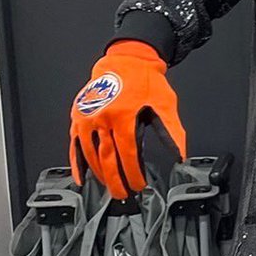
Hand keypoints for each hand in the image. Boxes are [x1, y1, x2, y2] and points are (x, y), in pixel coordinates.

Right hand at [69, 40, 186, 197]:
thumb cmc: (145, 81)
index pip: (127, 154)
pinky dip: (77, 164)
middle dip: (116, 180)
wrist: (126, 60)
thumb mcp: (164, 104)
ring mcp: (87, 119)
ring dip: (100, 175)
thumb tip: (180, 155)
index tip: (139, 185)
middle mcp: (102, 118)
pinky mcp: (78, 118)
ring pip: (90, 155)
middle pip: (107, 159)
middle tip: (123, 194)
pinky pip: (74, 145)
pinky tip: (81, 178)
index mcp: (123, 116)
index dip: (133, 173)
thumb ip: (171, 132)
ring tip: (110, 187)